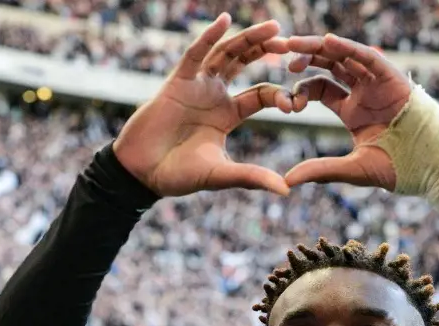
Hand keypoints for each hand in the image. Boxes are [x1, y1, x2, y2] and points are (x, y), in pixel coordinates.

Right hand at [112, 14, 295, 196]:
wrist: (144, 173)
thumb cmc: (180, 175)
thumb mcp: (223, 174)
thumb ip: (254, 177)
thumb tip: (286, 191)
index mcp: (228, 114)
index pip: (260, 94)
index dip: (279, 95)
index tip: (295, 103)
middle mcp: (214, 95)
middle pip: (244, 64)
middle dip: (266, 50)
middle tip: (291, 40)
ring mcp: (195, 86)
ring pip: (225, 54)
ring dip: (248, 39)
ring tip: (273, 27)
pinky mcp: (177, 82)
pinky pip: (194, 53)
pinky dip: (209, 36)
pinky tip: (225, 20)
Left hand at [281, 33, 414, 189]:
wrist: (433, 166)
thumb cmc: (399, 169)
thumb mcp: (353, 169)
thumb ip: (321, 170)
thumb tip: (287, 182)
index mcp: (352, 111)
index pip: (320, 88)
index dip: (301, 89)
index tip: (289, 103)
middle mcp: (363, 92)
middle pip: (328, 65)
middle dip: (304, 58)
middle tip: (281, 55)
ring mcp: (377, 82)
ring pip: (343, 55)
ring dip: (318, 47)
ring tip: (293, 44)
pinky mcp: (391, 76)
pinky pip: (366, 56)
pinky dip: (348, 47)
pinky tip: (327, 42)